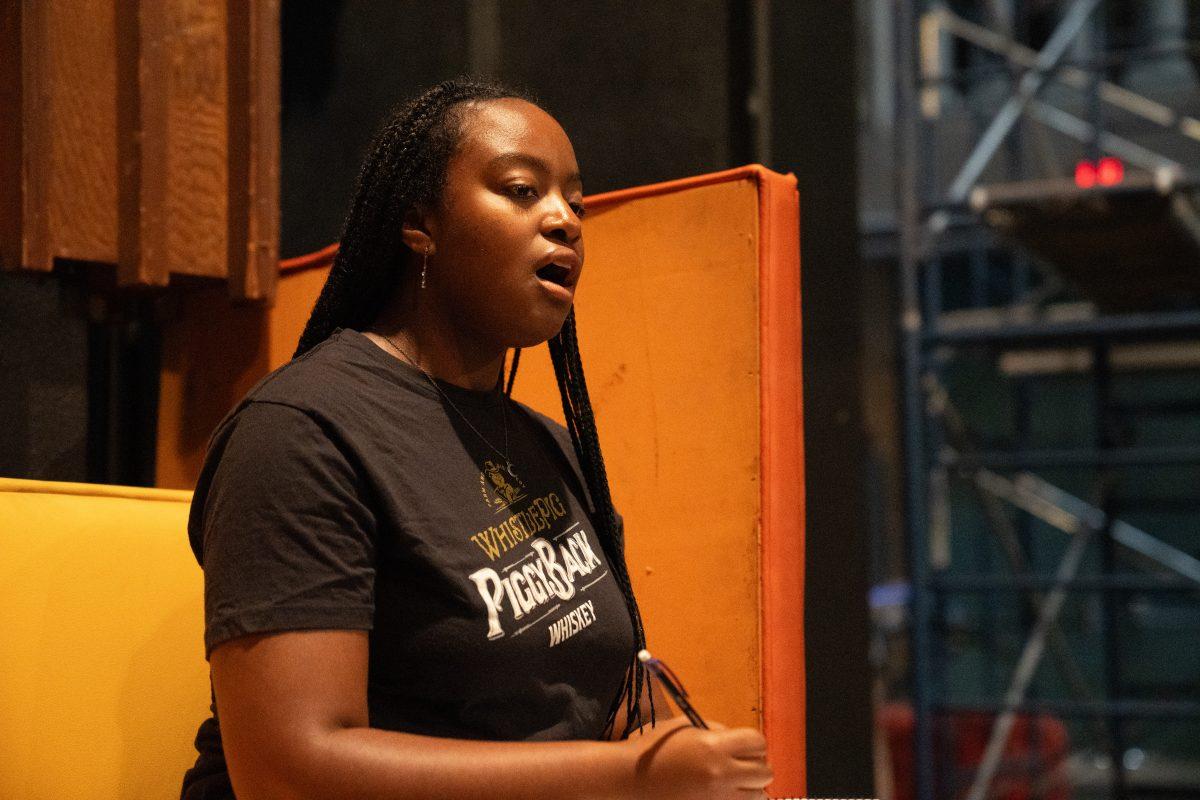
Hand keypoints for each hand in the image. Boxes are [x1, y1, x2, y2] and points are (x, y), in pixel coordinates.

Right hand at [620, 716, 772, 798]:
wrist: (629, 782)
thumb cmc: (654, 750)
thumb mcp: (684, 728)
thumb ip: (715, 731)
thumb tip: (738, 742)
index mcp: (713, 747)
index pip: (757, 742)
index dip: (754, 743)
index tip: (745, 746)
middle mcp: (721, 774)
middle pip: (765, 772)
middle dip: (757, 766)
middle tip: (743, 766)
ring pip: (758, 797)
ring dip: (750, 789)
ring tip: (732, 784)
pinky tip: (722, 796)